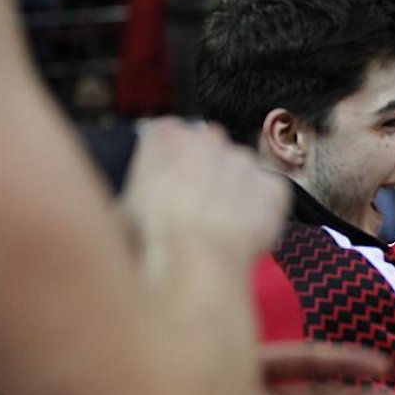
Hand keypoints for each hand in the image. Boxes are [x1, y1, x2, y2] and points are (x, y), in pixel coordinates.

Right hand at [122, 119, 289, 278]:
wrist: (197, 258)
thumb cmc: (154, 236)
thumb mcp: (122, 206)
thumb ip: (136, 186)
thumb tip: (140, 195)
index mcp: (165, 136)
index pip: (171, 137)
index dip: (173, 165)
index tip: (173, 186)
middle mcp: (208, 138)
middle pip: (211, 153)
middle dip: (207, 177)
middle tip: (197, 211)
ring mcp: (244, 160)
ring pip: (242, 173)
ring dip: (236, 193)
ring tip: (221, 227)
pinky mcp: (272, 185)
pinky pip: (270, 194)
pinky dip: (264, 210)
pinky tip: (245, 230)